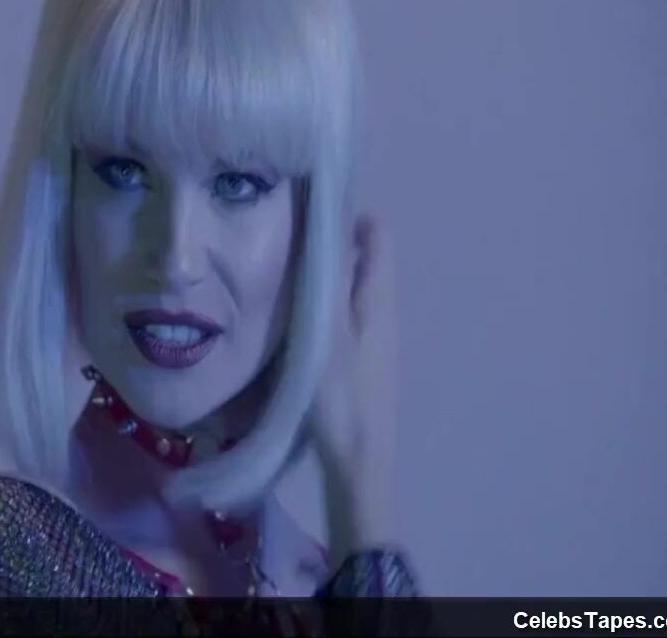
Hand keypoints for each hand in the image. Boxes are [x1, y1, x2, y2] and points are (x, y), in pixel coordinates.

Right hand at [307, 216, 399, 565]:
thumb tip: (323, 229)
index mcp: (378, 300)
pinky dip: (324, 304)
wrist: (360, 462)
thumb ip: (325, 284)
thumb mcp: (325, 335)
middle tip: (287, 234)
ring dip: (326, 275)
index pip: (377, 237)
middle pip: (364, 261)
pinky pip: (344, 315)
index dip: (350, 213)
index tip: (312, 203)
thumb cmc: (341, 396)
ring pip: (353, 290)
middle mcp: (383, 313)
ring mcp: (375, 339)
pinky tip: (294, 318)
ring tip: (283, 269)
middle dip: (332, 241)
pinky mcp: (363, 361)